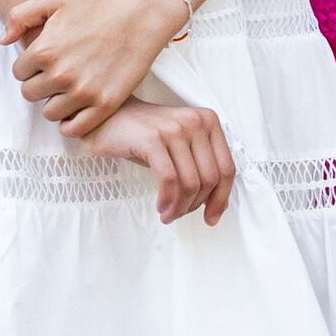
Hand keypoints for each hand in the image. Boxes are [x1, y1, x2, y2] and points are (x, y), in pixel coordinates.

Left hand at [6, 0, 185, 137]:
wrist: (140, 15)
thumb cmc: (98, 5)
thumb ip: (20, 15)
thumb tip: (3, 40)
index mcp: (44, 50)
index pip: (19, 73)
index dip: (32, 67)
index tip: (47, 62)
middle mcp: (61, 74)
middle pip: (31, 95)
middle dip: (41, 84)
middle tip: (59, 74)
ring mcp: (83, 91)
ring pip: (50, 113)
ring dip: (56, 103)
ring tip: (69, 89)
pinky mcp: (104, 104)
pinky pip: (74, 129)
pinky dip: (71, 123)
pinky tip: (77, 109)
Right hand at [89, 95, 233, 225]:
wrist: (108, 117)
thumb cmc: (145, 136)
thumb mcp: (180, 145)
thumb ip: (201, 166)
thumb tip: (218, 203)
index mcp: (209, 121)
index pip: (227, 168)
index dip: (222, 198)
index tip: (212, 217)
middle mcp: (196, 122)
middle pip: (210, 179)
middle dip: (196, 205)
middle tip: (179, 215)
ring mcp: (174, 129)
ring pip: (190, 182)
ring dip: (179, 207)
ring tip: (168, 214)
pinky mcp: (152, 139)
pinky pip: (168, 179)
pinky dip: (167, 199)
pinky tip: (160, 205)